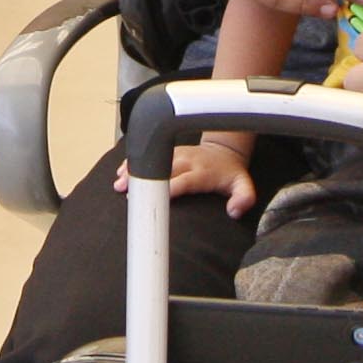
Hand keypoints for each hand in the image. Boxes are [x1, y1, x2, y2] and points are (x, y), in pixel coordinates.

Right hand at [115, 139, 258, 214]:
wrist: (223, 150)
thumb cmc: (229, 173)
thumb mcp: (243, 185)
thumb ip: (243, 198)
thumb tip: (234, 211)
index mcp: (201, 172)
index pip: (184, 180)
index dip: (170, 188)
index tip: (155, 198)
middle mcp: (186, 161)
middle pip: (162, 169)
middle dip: (145, 180)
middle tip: (127, 192)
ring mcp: (174, 154)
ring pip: (151, 160)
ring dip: (135, 171)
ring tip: (118, 183)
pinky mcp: (166, 151)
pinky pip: (147, 155)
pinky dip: (133, 164)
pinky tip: (120, 173)